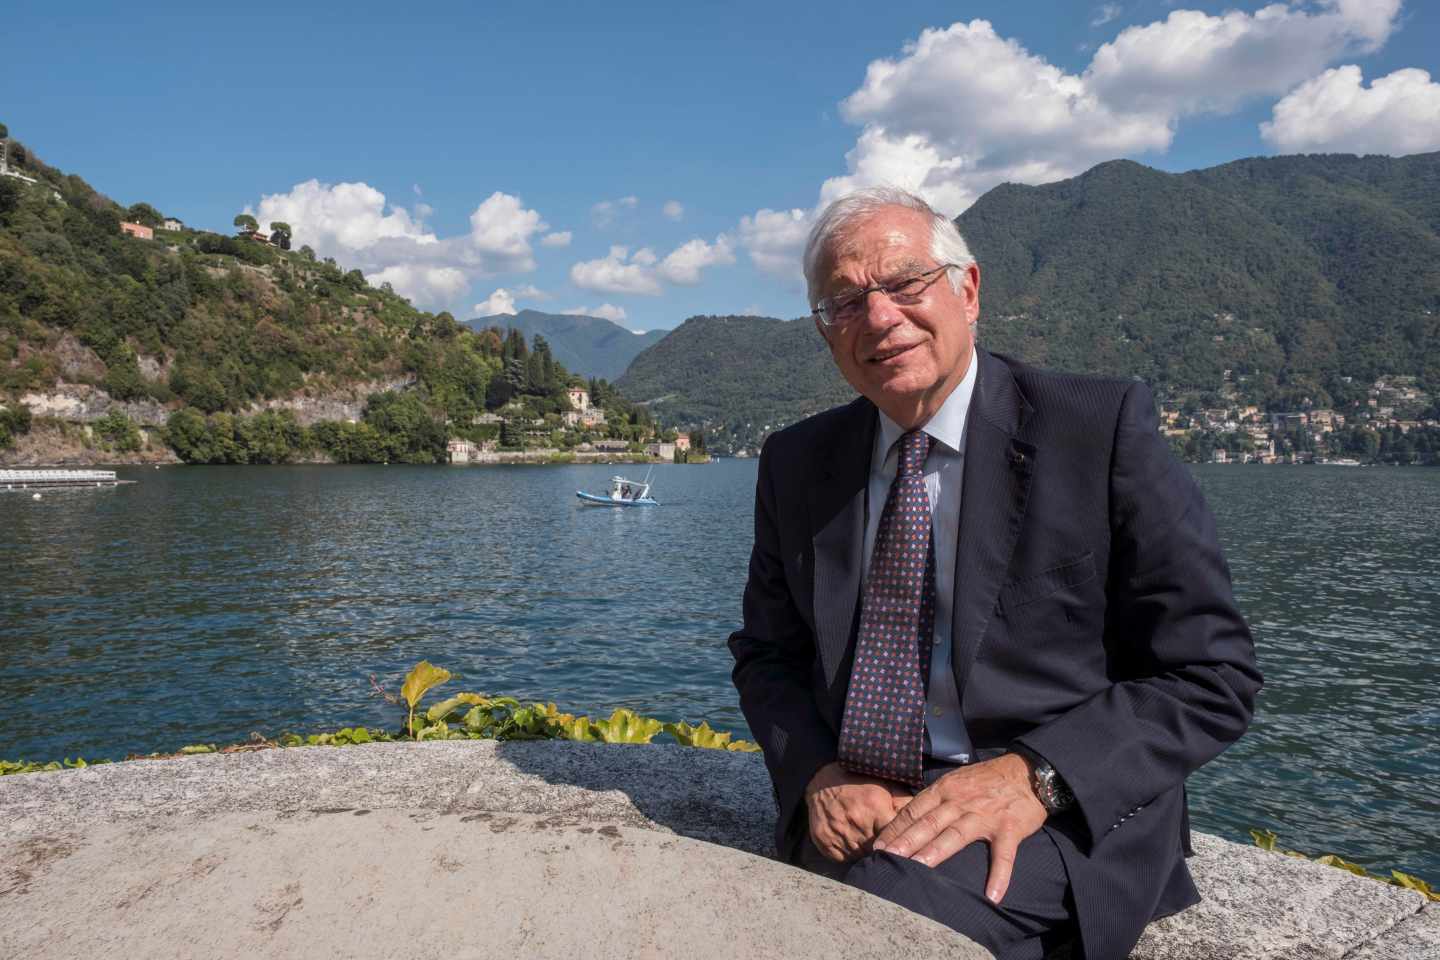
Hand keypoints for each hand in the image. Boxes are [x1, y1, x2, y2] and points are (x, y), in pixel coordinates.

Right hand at [804, 762, 912, 862]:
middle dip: (887, 851)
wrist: (821, 782)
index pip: (896, 836)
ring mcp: (839, 835)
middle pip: (880, 851)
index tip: (907, 848)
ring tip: (873, 849)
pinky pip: (845, 860)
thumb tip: (924, 820)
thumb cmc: (859, 783)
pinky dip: (852, 856)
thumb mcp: (886, 785)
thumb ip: (905, 803)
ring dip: (869, 856)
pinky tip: (855, 847)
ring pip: (862, 858)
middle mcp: (856, 822)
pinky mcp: (826, 843)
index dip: (902, 843)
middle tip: (892, 851)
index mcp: (875, 807)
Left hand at [873, 753, 1046, 903]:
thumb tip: (907, 819)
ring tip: (917, 871)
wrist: (1027, 772)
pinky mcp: (1009, 829)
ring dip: (935, 854)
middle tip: (886, 860)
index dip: (894, 830)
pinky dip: (999, 875)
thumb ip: (934, 800)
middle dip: (905, 842)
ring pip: (955, 836)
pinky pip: (1003, 855)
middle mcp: (960, 802)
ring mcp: (984, 816)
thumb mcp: (954, 781)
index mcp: (944, 790)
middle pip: (928, 824)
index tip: (877, 848)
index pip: (913, 811)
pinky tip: (992, 896)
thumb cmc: (985, 780)